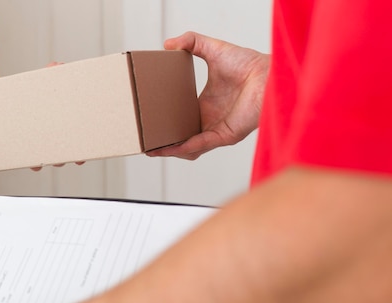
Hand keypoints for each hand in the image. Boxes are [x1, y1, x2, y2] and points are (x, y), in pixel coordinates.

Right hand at [148, 31, 269, 159]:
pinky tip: (167, 147)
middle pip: (182, 137)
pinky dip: (182, 147)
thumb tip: (168, 43)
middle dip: (164, 142)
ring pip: (189, 148)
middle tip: (145, 140)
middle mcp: (211, 120)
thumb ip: (191, 42)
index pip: (182, 118)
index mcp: (207, 105)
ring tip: (152, 149)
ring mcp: (217, 130)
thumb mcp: (212, 48)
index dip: (166, 122)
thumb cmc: (248, 64)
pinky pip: (199, 145)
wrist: (267, 75)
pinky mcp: (224, 136)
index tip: (149, 120)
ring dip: (170, 150)